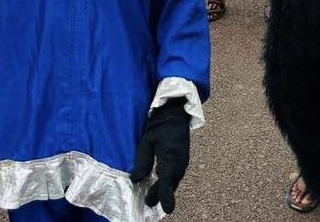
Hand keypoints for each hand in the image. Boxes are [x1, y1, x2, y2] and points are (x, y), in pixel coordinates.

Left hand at [130, 97, 190, 213]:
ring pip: (174, 179)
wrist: (176, 111)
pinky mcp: (183, 158)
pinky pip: (175, 173)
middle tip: (149, 202)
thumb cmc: (160, 123)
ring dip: (165, 188)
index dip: (165, 195)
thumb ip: (142, 160)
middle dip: (161, 194)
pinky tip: (160, 182)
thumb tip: (136, 180)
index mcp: (171, 155)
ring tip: (152, 196)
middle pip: (171, 183)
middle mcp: (180, 160)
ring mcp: (183, 160)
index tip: (168, 209)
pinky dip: (168, 180)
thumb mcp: (147, 140)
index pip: (167, 180)